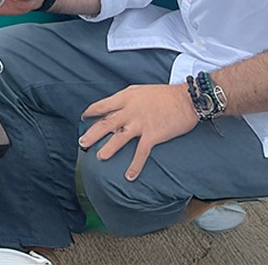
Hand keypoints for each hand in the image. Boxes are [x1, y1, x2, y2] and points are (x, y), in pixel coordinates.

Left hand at [80, 83, 197, 180]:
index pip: (102, 105)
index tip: (83, 117)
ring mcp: (140, 123)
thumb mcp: (140, 91)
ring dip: (107, 149)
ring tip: (99, 157)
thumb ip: (126, 100)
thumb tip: (116, 109)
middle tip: (81, 143)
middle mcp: (130, 110)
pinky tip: (129, 176)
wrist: (186, 99)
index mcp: (126, 97)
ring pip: (119, 138)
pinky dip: (134, 166)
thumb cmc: (164, 94)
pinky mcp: (153, 135)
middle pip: (106, 123)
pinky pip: (141, 153)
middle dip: (92, 133)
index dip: (91, 112)